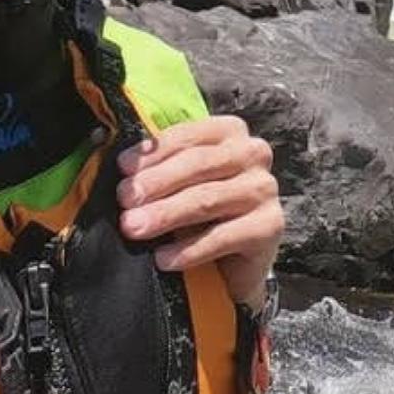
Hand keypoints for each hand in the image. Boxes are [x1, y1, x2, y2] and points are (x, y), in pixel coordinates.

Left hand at [115, 115, 283, 307]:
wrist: (232, 262)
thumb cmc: (200, 213)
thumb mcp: (180, 183)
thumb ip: (158, 169)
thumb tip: (121, 168)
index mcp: (229, 132)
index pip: (187, 135)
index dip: (153, 152)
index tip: (122, 169)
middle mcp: (253, 154)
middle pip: (198, 165)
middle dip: (156, 184)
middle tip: (124, 202)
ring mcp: (264, 189)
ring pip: (207, 198)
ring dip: (166, 214)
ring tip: (134, 229)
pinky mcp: (271, 226)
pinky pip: (224, 236)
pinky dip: (189, 249)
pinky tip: (163, 258)